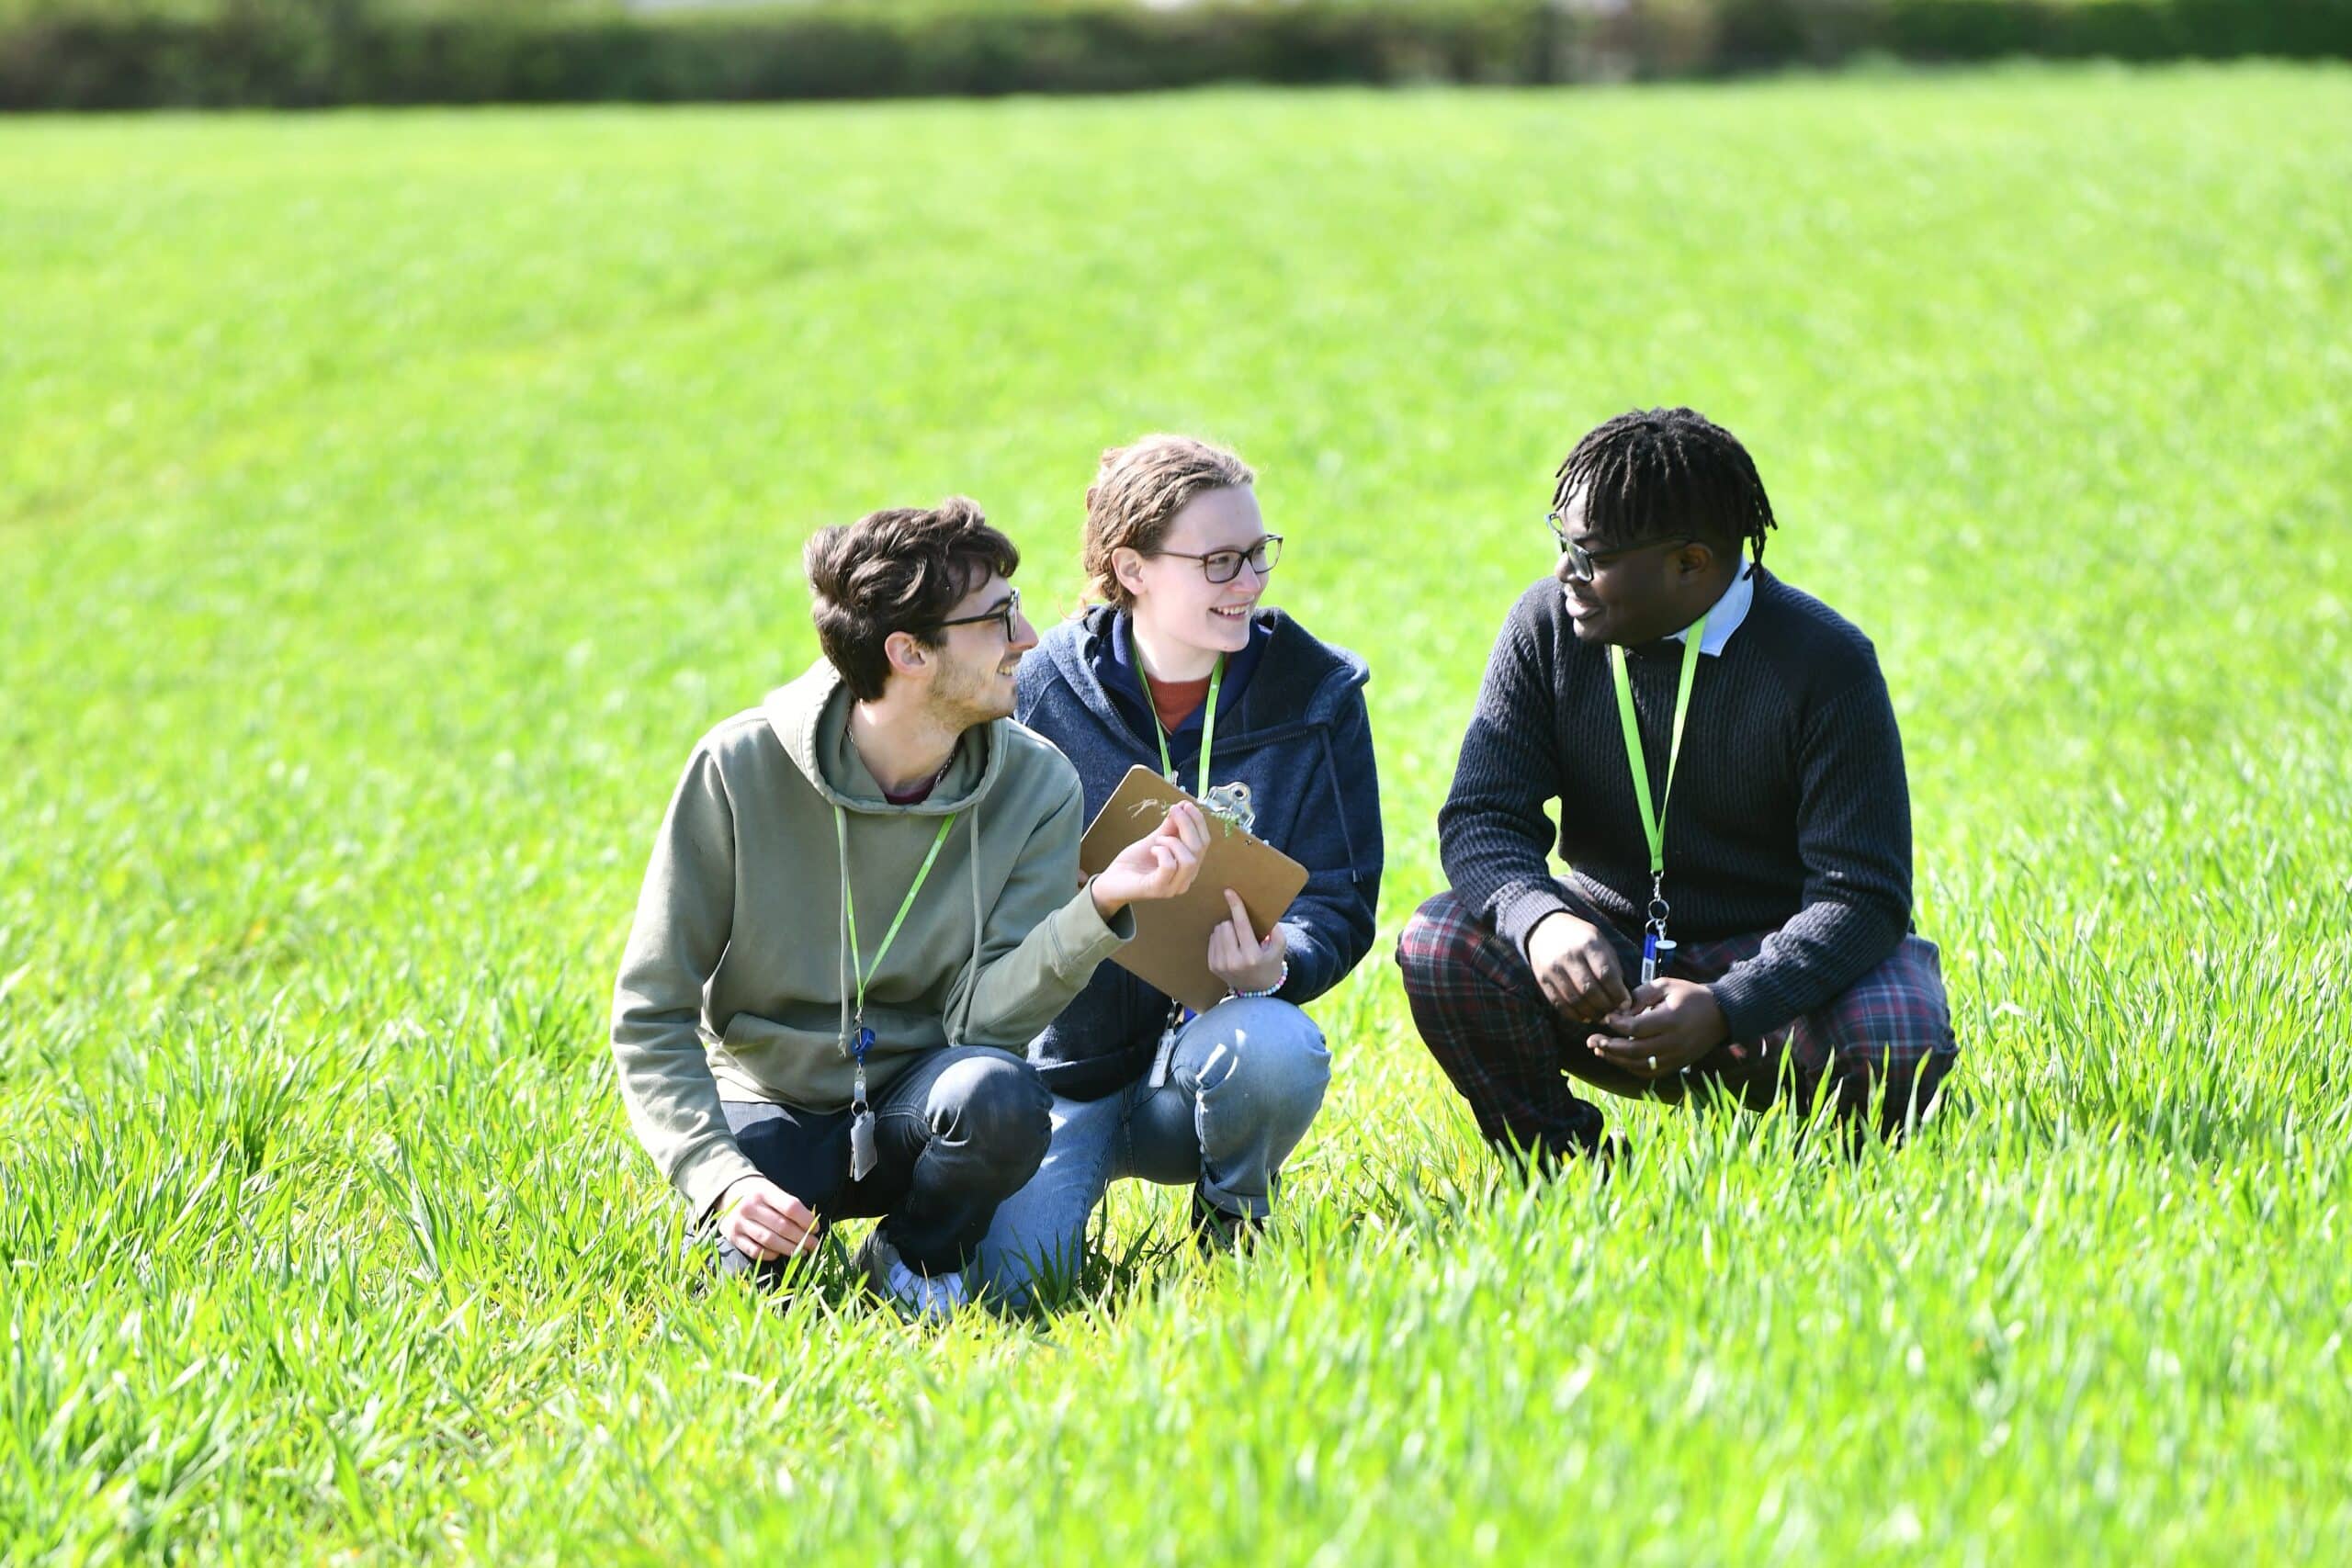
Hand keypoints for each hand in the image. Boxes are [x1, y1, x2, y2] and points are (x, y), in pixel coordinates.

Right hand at [716, 1175, 816, 1262]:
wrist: (729, 1195)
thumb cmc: (760, 1196)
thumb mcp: (773, 1192)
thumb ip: (789, 1206)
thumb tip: (811, 1227)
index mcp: (764, 1192)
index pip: (790, 1207)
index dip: (806, 1220)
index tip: (816, 1228)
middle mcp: (749, 1206)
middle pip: (782, 1226)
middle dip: (802, 1238)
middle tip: (814, 1244)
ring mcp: (739, 1222)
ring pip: (770, 1240)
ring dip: (789, 1249)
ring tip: (802, 1252)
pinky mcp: (733, 1237)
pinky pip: (755, 1251)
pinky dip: (771, 1254)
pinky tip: (780, 1254)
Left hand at [1090, 801, 1208, 915]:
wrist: (1111, 881)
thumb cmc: (1134, 862)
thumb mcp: (1155, 839)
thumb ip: (1170, 827)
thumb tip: (1182, 806)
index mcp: (1189, 866)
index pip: (1204, 842)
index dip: (1198, 821)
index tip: (1186, 804)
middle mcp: (1186, 879)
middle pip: (1199, 849)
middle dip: (1188, 824)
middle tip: (1174, 810)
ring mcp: (1173, 887)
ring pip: (1189, 860)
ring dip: (1174, 841)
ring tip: (1158, 839)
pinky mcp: (1158, 889)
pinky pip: (1170, 866)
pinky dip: (1162, 852)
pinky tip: (1152, 849)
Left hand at [1207, 889, 1285, 994]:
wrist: (1258, 988)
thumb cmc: (1270, 961)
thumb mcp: (1280, 946)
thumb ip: (1275, 930)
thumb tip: (1264, 912)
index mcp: (1252, 956)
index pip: (1241, 925)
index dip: (1235, 906)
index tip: (1228, 892)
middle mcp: (1234, 962)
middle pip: (1225, 925)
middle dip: (1233, 922)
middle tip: (1242, 931)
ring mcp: (1221, 965)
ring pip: (1217, 931)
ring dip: (1226, 930)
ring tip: (1236, 940)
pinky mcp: (1213, 966)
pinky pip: (1212, 940)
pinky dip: (1220, 939)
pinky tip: (1230, 947)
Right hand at [1525, 911, 1629, 1022]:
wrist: (1546, 929)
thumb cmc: (1581, 939)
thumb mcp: (1601, 943)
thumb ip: (1612, 968)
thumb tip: (1623, 999)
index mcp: (1588, 943)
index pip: (1605, 975)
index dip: (1618, 994)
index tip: (1626, 1004)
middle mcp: (1569, 955)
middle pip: (1590, 990)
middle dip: (1606, 1006)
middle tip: (1615, 1013)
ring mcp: (1553, 968)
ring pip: (1575, 1000)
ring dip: (1592, 1013)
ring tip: (1602, 1016)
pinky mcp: (1542, 980)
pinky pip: (1560, 1004)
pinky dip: (1575, 1014)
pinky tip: (1586, 1016)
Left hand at [1585, 979, 1728, 1080]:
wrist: (1720, 1015)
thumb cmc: (1689, 996)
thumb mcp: (1665, 985)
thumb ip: (1640, 995)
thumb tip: (1618, 1011)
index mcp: (1670, 1020)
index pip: (1636, 1028)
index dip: (1617, 1025)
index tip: (1606, 1017)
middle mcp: (1673, 1042)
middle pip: (1634, 1051)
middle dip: (1609, 1047)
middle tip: (1591, 1040)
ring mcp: (1676, 1057)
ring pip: (1640, 1065)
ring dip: (1616, 1059)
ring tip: (1599, 1050)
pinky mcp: (1677, 1065)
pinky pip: (1649, 1072)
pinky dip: (1631, 1067)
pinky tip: (1618, 1059)